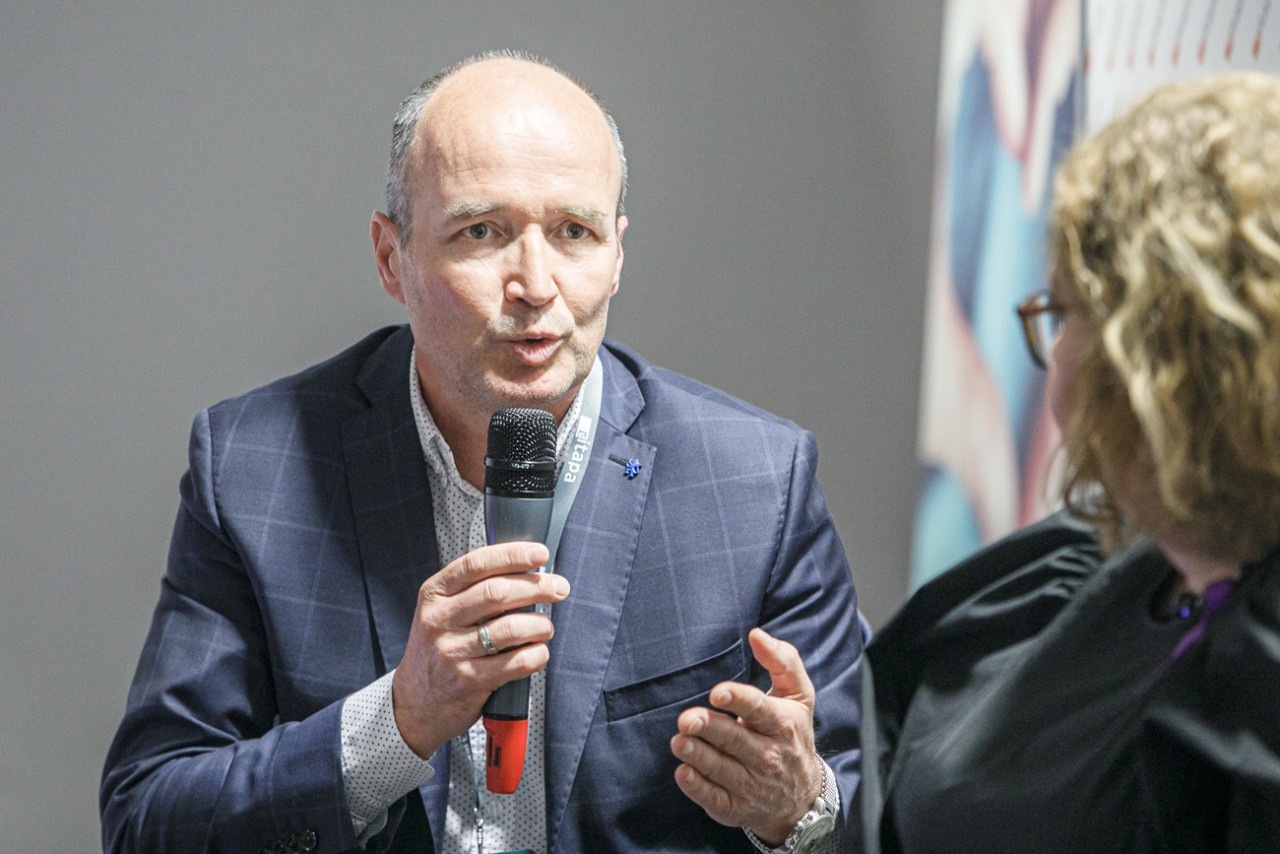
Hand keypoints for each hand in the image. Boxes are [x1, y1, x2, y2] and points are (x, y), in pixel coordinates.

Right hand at [391, 542, 569, 758]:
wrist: (414, 702)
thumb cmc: (438, 648)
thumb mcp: (441, 611)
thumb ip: (473, 589)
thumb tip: (527, 570)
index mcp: (434, 594)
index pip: (476, 564)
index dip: (512, 555)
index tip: (540, 553)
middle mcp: (439, 620)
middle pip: (497, 593)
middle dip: (537, 586)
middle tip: (559, 587)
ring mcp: (452, 652)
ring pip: (510, 628)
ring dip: (540, 624)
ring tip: (545, 626)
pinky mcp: (469, 681)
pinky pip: (515, 662)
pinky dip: (537, 655)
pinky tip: (538, 652)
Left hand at [670, 628, 822, 845]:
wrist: (803, 796)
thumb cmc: (792, 733)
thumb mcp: (798, 696)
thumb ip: (782, 660)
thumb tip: (756, 635)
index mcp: (782, 724)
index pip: (759, 710)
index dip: (738, 700)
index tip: (717, 692)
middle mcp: (768, 756)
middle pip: (735, 740)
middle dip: (711, 728)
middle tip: (688, 719)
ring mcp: (753, 784)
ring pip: (722, 770)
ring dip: (698, 756)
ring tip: (679, 742)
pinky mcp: (736, 807)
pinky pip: (715, 799)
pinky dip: (698, 788)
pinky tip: (683, 773)